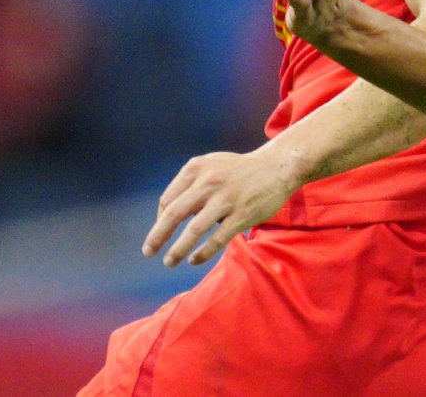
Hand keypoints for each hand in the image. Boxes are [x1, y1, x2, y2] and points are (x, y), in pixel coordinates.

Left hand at [142, 145, 302, 266]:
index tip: (160, 234)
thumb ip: (189, 184)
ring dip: (178, 249)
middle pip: (175, 214)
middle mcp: (209, 182)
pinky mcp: (242, 214)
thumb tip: (166, 214)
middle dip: (158, 236)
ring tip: (169, 261)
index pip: (168, 200)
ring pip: (194, 230)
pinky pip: (217, 239)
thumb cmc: (238, 170)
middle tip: (148, 252)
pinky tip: (194, 260)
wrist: (276, 167)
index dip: (160, 221)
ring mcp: (226, 199)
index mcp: (196, 168)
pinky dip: (202, 253)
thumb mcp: (210, 165)